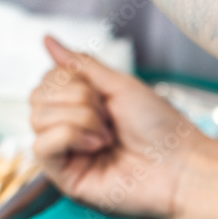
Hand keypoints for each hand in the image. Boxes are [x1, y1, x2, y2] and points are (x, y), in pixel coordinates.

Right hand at [30, 37, 202, 218]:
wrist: (180, 164)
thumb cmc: (160, 128)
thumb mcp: (120, 84)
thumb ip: (81, 64)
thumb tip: (47, 40)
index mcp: (81, 106)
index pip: (47, 80)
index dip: (74, 80)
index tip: (105, 96)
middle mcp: (69, 129)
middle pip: (38, 96)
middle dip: (78, 97)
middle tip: (108, 116)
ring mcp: (66, 154)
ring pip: (37, 118)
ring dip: (80, 118)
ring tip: (108, 135)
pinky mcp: (64, 177)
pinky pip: (40, 146)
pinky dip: (70, 137)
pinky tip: (98, 147)